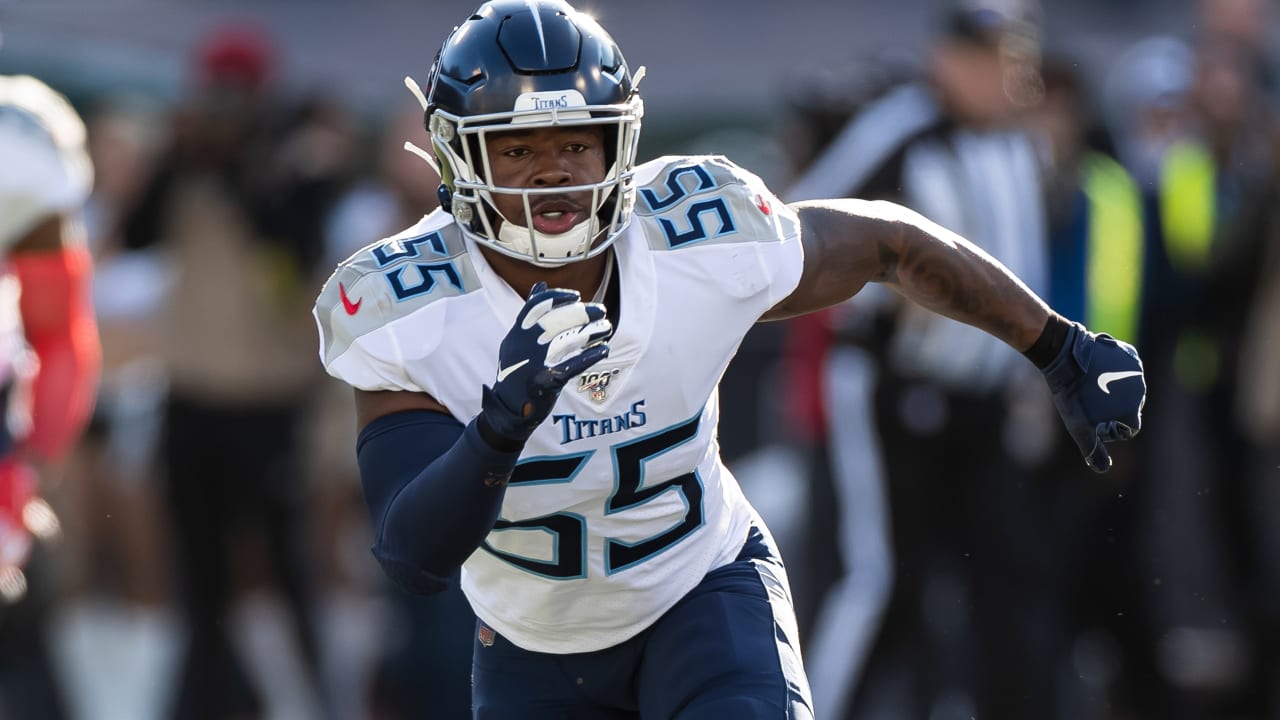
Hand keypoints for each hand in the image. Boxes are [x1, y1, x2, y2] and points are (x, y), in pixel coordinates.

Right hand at [481, 282, 611, 443]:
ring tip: (607, 327)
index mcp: (515, 335)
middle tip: (601, 310)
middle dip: (582, 313)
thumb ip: (529, 315)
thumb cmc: (517, 372)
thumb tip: (540, 285)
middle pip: (556, 321)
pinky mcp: (545, 382)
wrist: (508, 411)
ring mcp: (533, 364)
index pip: (535, 306)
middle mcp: (522, 347)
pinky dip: (590, 356)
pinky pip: (573, 365)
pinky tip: (604, 349)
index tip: (576, 296)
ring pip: (567, 341)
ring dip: (591, 332)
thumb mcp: (517, 341)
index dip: (557, 297)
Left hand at [1040, 322, 1145, 472]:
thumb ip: (1092, 450)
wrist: (1066, 355)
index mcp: (1133, 410)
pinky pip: (1127, 368)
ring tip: (1093, 388)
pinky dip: (1115, 372)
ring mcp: (1137, 370)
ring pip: (1129, 388)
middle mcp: (1141, 390)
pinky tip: (1097, 371)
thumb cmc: (1072, 394)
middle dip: (1114, 411)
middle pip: (1131, 408)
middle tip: (1092, 405)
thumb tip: (1102, 469)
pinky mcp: (1129, 354)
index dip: (1112, 431)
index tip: (1096, 424)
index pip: (1130, 429)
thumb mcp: (1079, 427)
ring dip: (1115, 391)